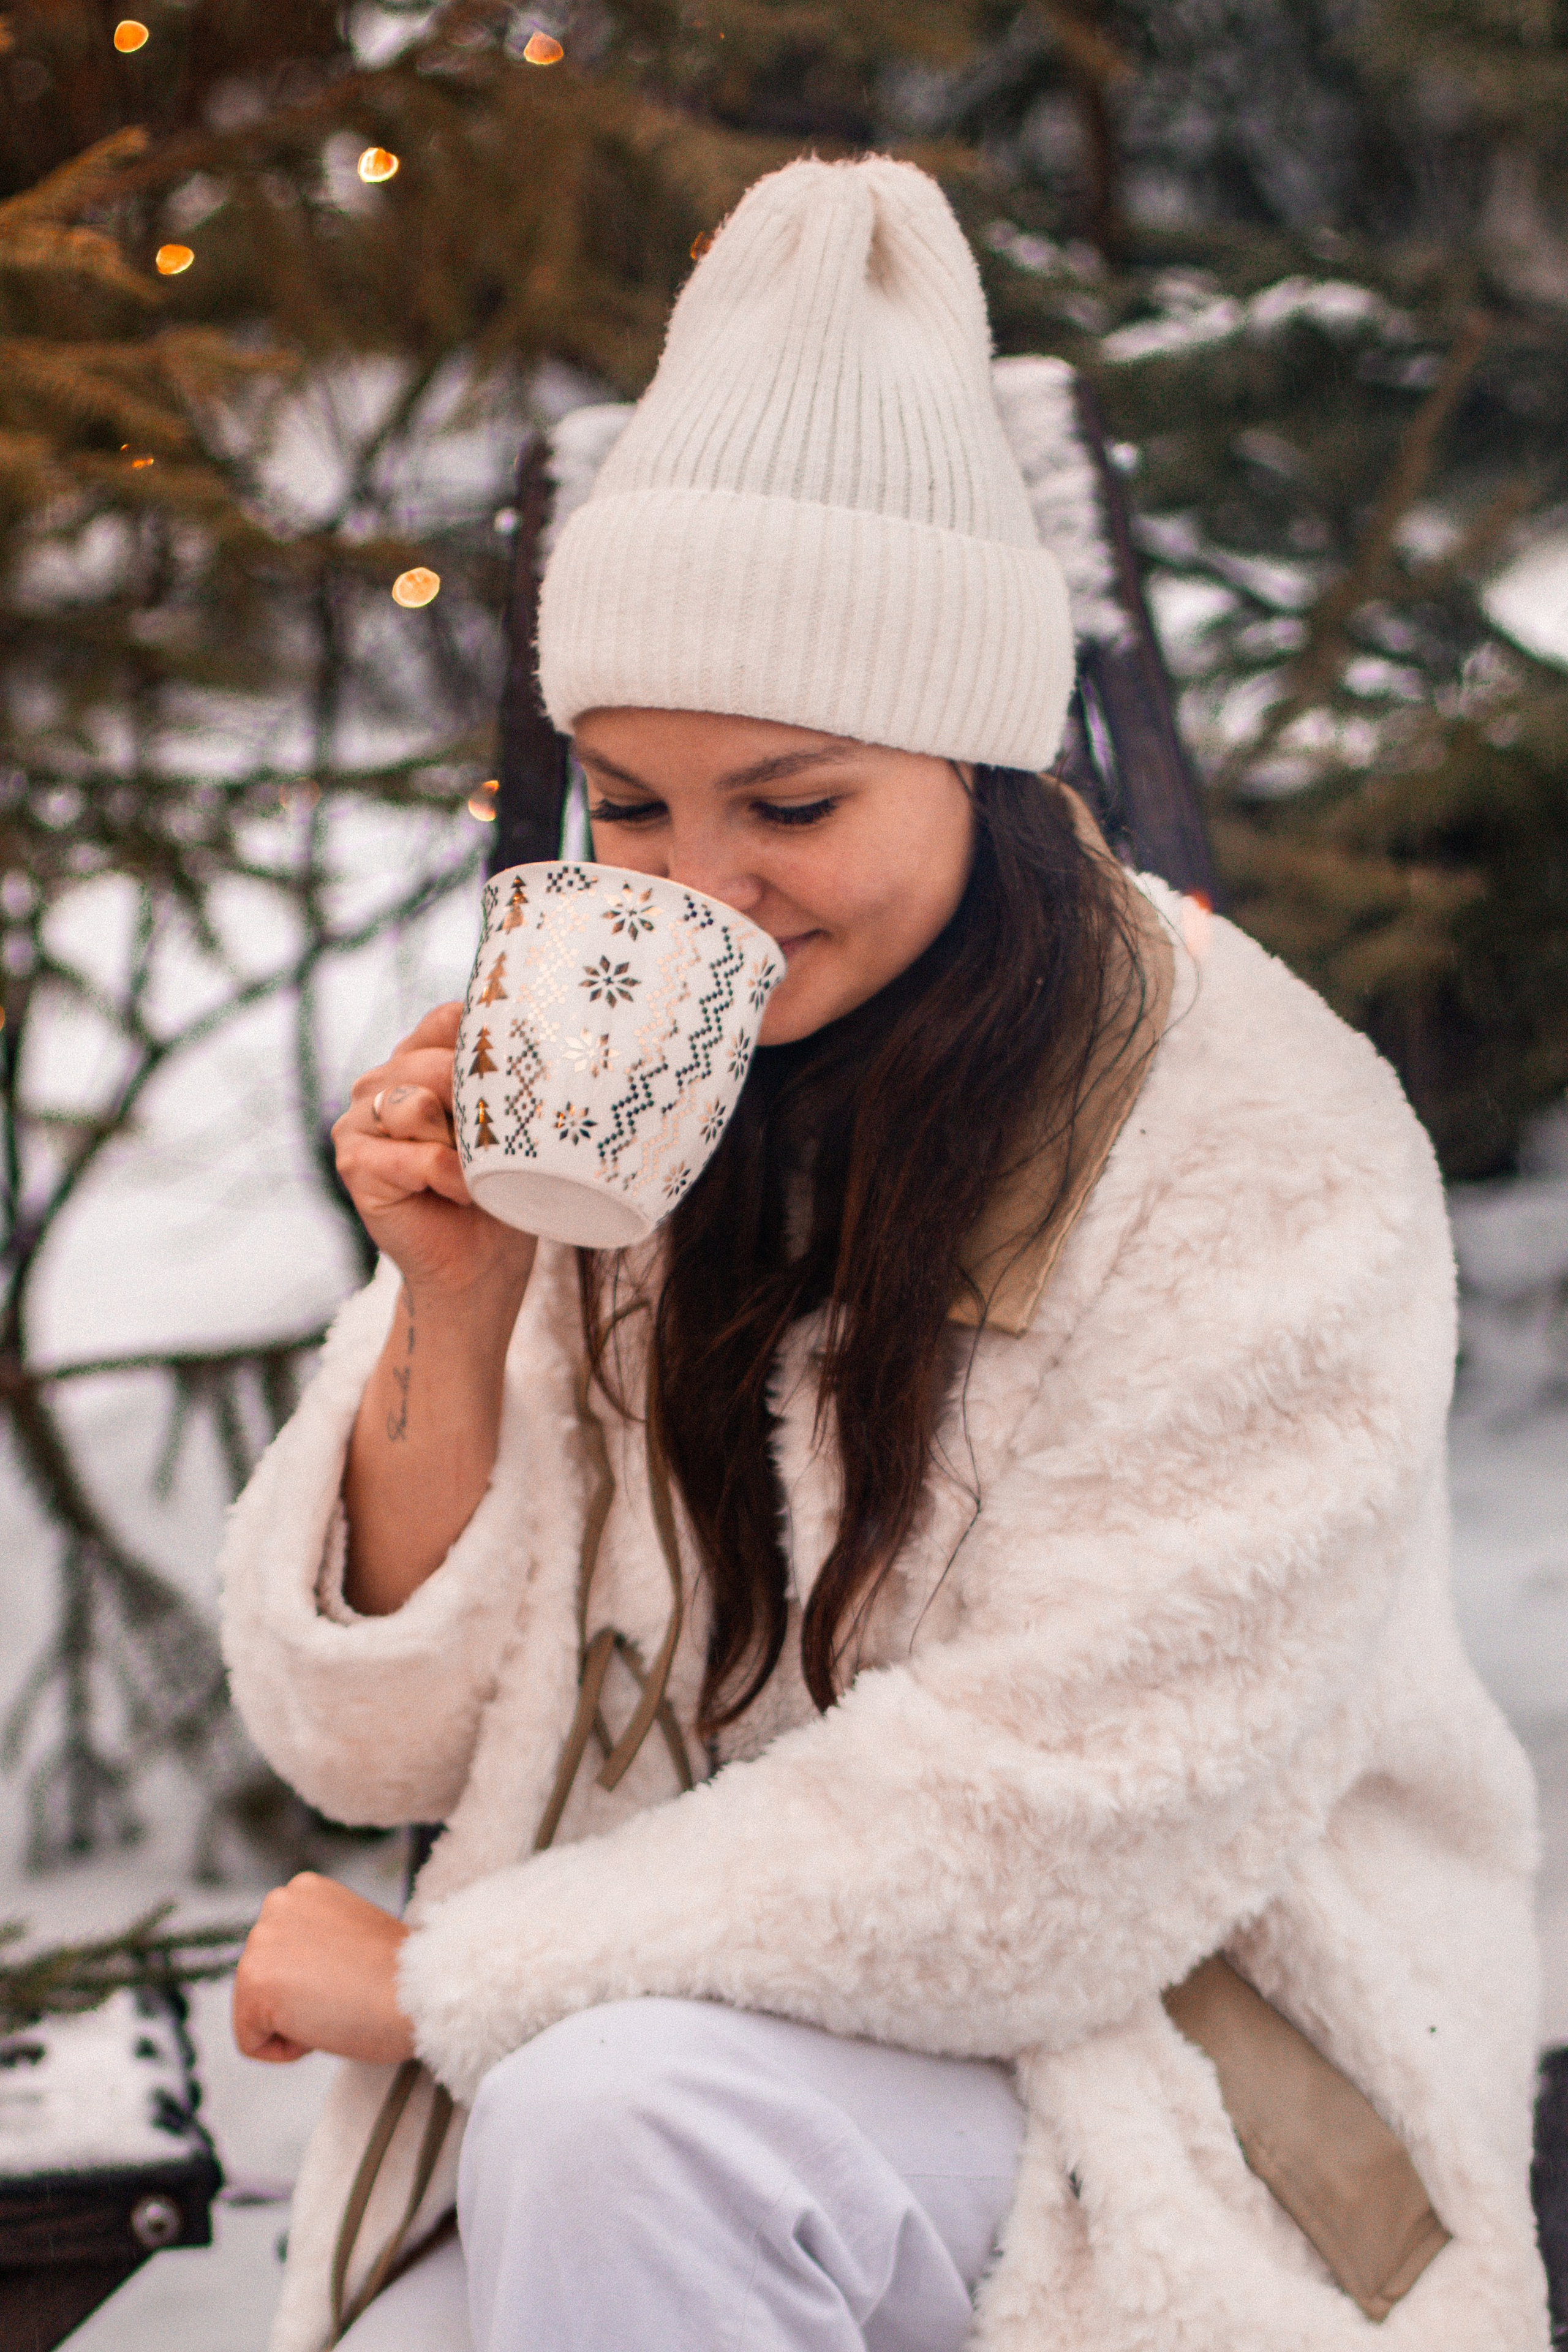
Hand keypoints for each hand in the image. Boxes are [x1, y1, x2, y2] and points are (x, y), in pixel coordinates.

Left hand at [232, 1872, 414, 2065]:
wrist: (420, 1992)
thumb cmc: (401, 1977)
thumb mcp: (350, 1936)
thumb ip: (318, 1942)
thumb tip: (303, 1974)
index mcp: (304, 1890)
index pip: (281, 1957)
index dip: (315, 1981)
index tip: (351, 1977)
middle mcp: (277, 1903)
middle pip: (264, 1981)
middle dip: (298, 2000)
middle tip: (345, 1994)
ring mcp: (261, 1940)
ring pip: (255, 2013)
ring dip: (294, 2023)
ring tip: (336, 2005)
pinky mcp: (254, 1981)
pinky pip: (252, 2042)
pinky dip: (285, 2050)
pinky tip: (322, 2025)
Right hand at [333, 1002, 535, 1300]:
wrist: (480, 1266)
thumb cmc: (500, 1190)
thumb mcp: (508, 1122)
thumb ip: (500, 1077)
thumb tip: (532, 1038)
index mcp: (416, 1059)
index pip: (451, 1020)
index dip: (489, 1049)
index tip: (519, 1087)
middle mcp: (380, 1081)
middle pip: (438, 1060)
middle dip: (480, 1106)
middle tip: (498, 1147)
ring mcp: (358, 1121)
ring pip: (421, 1103)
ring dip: (464, 1144)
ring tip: (476, 1172)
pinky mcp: (354, 1164)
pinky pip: (417, 1155)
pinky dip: (451, 1178)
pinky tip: (462, 1193)